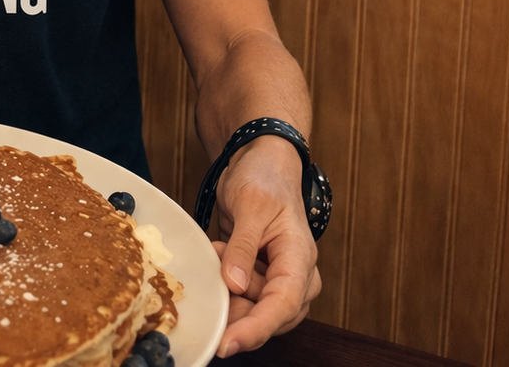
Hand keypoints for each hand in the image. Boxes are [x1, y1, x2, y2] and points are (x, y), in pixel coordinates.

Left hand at [211, 135, 320, 357]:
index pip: (283, 305)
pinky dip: (224, 284)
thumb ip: (243, 246)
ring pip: (252, 310)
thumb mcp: (250, 205)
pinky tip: (218, 253)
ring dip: (228, 292)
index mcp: (300, 258)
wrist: (261, 163)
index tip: (227, 344)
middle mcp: (294, 276)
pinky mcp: (258, 277)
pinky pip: (240, 297)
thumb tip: (234, 285)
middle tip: (208, 294)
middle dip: (236, 315)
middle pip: (269, 317)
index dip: (256, 329)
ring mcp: (276, 279)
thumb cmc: (264, 179)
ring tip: (218, 250)